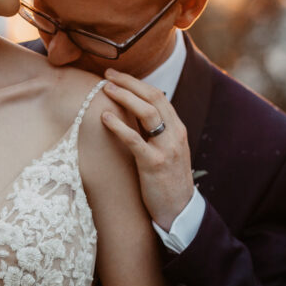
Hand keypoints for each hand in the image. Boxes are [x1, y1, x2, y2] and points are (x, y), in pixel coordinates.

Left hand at [101, 69, 194, 230]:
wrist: (180, 211)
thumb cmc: (168, 180)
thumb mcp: (167, 151)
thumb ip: (157, 132)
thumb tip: (136, 113)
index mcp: (177, 128)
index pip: (158, 96)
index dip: (136, 83)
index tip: (116, 76)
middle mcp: (175, 134)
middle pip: (153, 97)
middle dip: (129, 82)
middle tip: (108, 74)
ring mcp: (166, 149)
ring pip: (147, 113)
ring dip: (125, 97)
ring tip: (105, 88)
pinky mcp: (154, 164)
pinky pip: (135, 140)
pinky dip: (119, 126)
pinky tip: (105, 118)